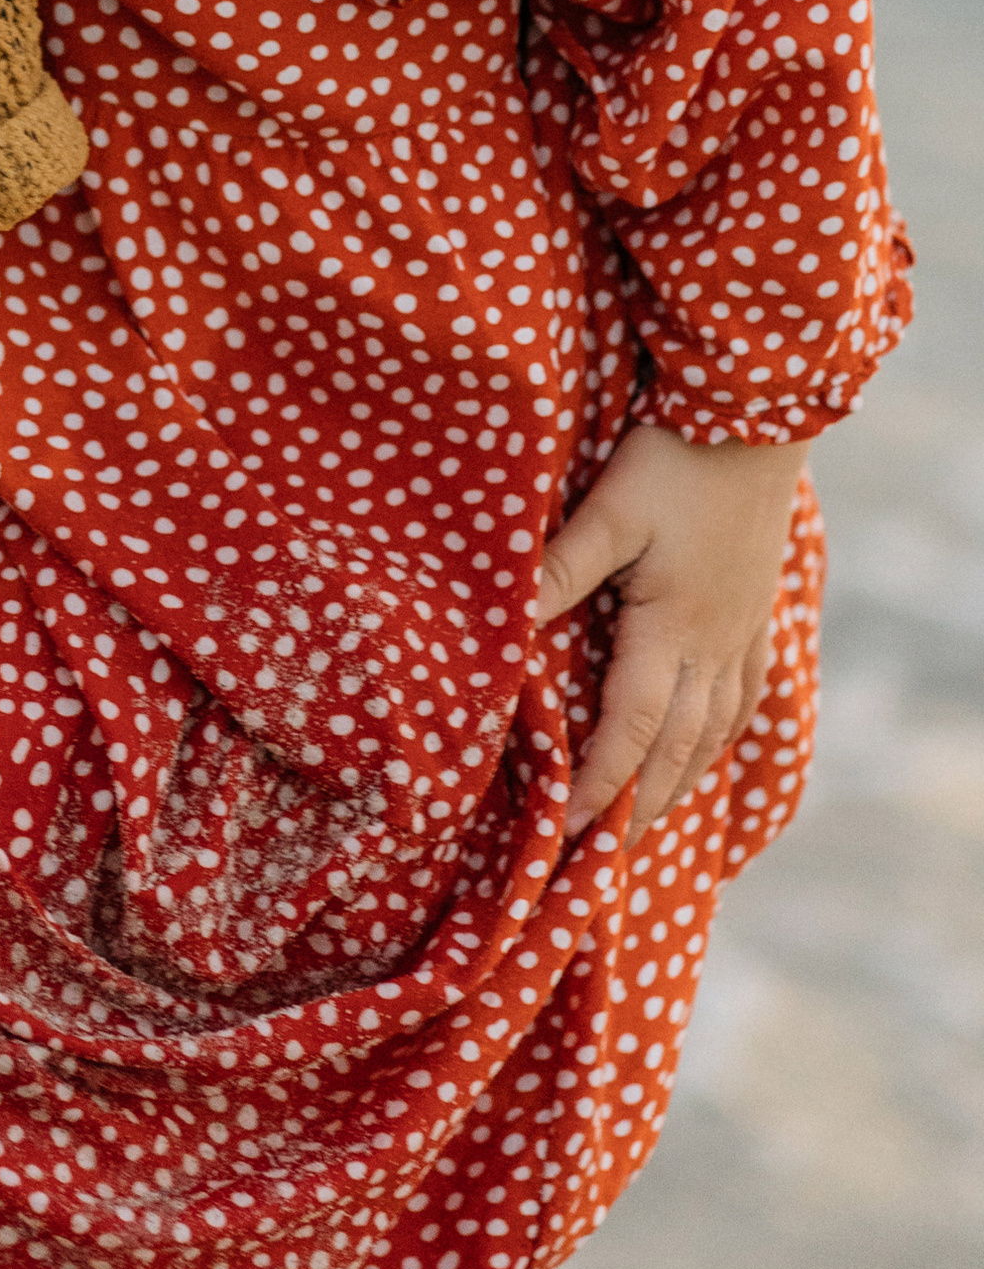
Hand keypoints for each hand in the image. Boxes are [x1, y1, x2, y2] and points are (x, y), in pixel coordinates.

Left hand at [533, 423, 803, 839]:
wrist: (758, 418)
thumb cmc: (675, 459)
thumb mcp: (610, 511)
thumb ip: (560, 568)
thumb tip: (508, 621)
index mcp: (674, 629)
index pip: (632, 728)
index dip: (600, 781)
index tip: (569, 826)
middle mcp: (716, 644)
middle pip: (679, 746)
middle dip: (641, 801)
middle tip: (606, 850)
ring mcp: (744, 629)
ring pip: (716, 727)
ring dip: (682, 776)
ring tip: (651, 815)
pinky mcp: (759, 609)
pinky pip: (746, 693)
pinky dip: (722, 733)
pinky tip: (711, 743)